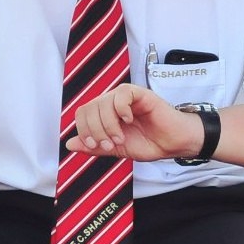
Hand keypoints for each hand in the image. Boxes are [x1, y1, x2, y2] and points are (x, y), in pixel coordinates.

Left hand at [65, 84, 198, 160]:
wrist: (173, 143)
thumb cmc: (150, 143)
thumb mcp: (117, 149)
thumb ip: (95, 147)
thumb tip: (70, 144)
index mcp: (106, 115)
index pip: (83, 114)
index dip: (84, 130)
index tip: (95, 145)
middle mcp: (113, 104)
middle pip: (89, 107)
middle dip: (96, 130)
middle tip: (110, 144)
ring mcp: (126, 98)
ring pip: (103, 102)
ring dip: (108, 125)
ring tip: (120, 137)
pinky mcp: (140, 94)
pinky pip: (122, 94)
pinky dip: (122, 110)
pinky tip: (129, 120)